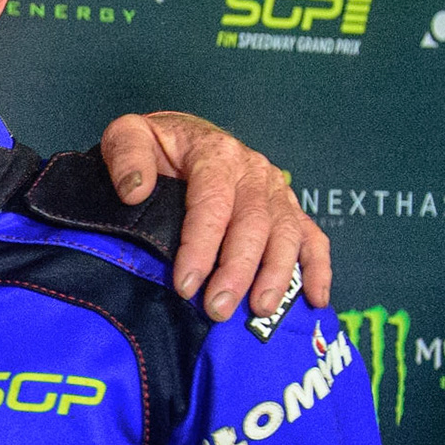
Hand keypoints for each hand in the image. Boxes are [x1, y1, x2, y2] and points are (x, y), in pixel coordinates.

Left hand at [99, 112, 329, 322]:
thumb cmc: (154, 144)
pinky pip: (311, 236)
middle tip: (218, 309)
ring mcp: (274, 190)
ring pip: (286, 233)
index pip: (212, 203)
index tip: (185, 285)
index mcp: (215, 154)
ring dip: (277, 274)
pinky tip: (315, 299)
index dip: (200, 246)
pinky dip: (318, 268)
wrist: (180, 136)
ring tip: (260, 309)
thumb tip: (135, 192)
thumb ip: (127, 156)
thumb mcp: (127, 135)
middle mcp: (252, 171)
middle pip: (253, 224)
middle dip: (237, 271)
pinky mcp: (287, 208)